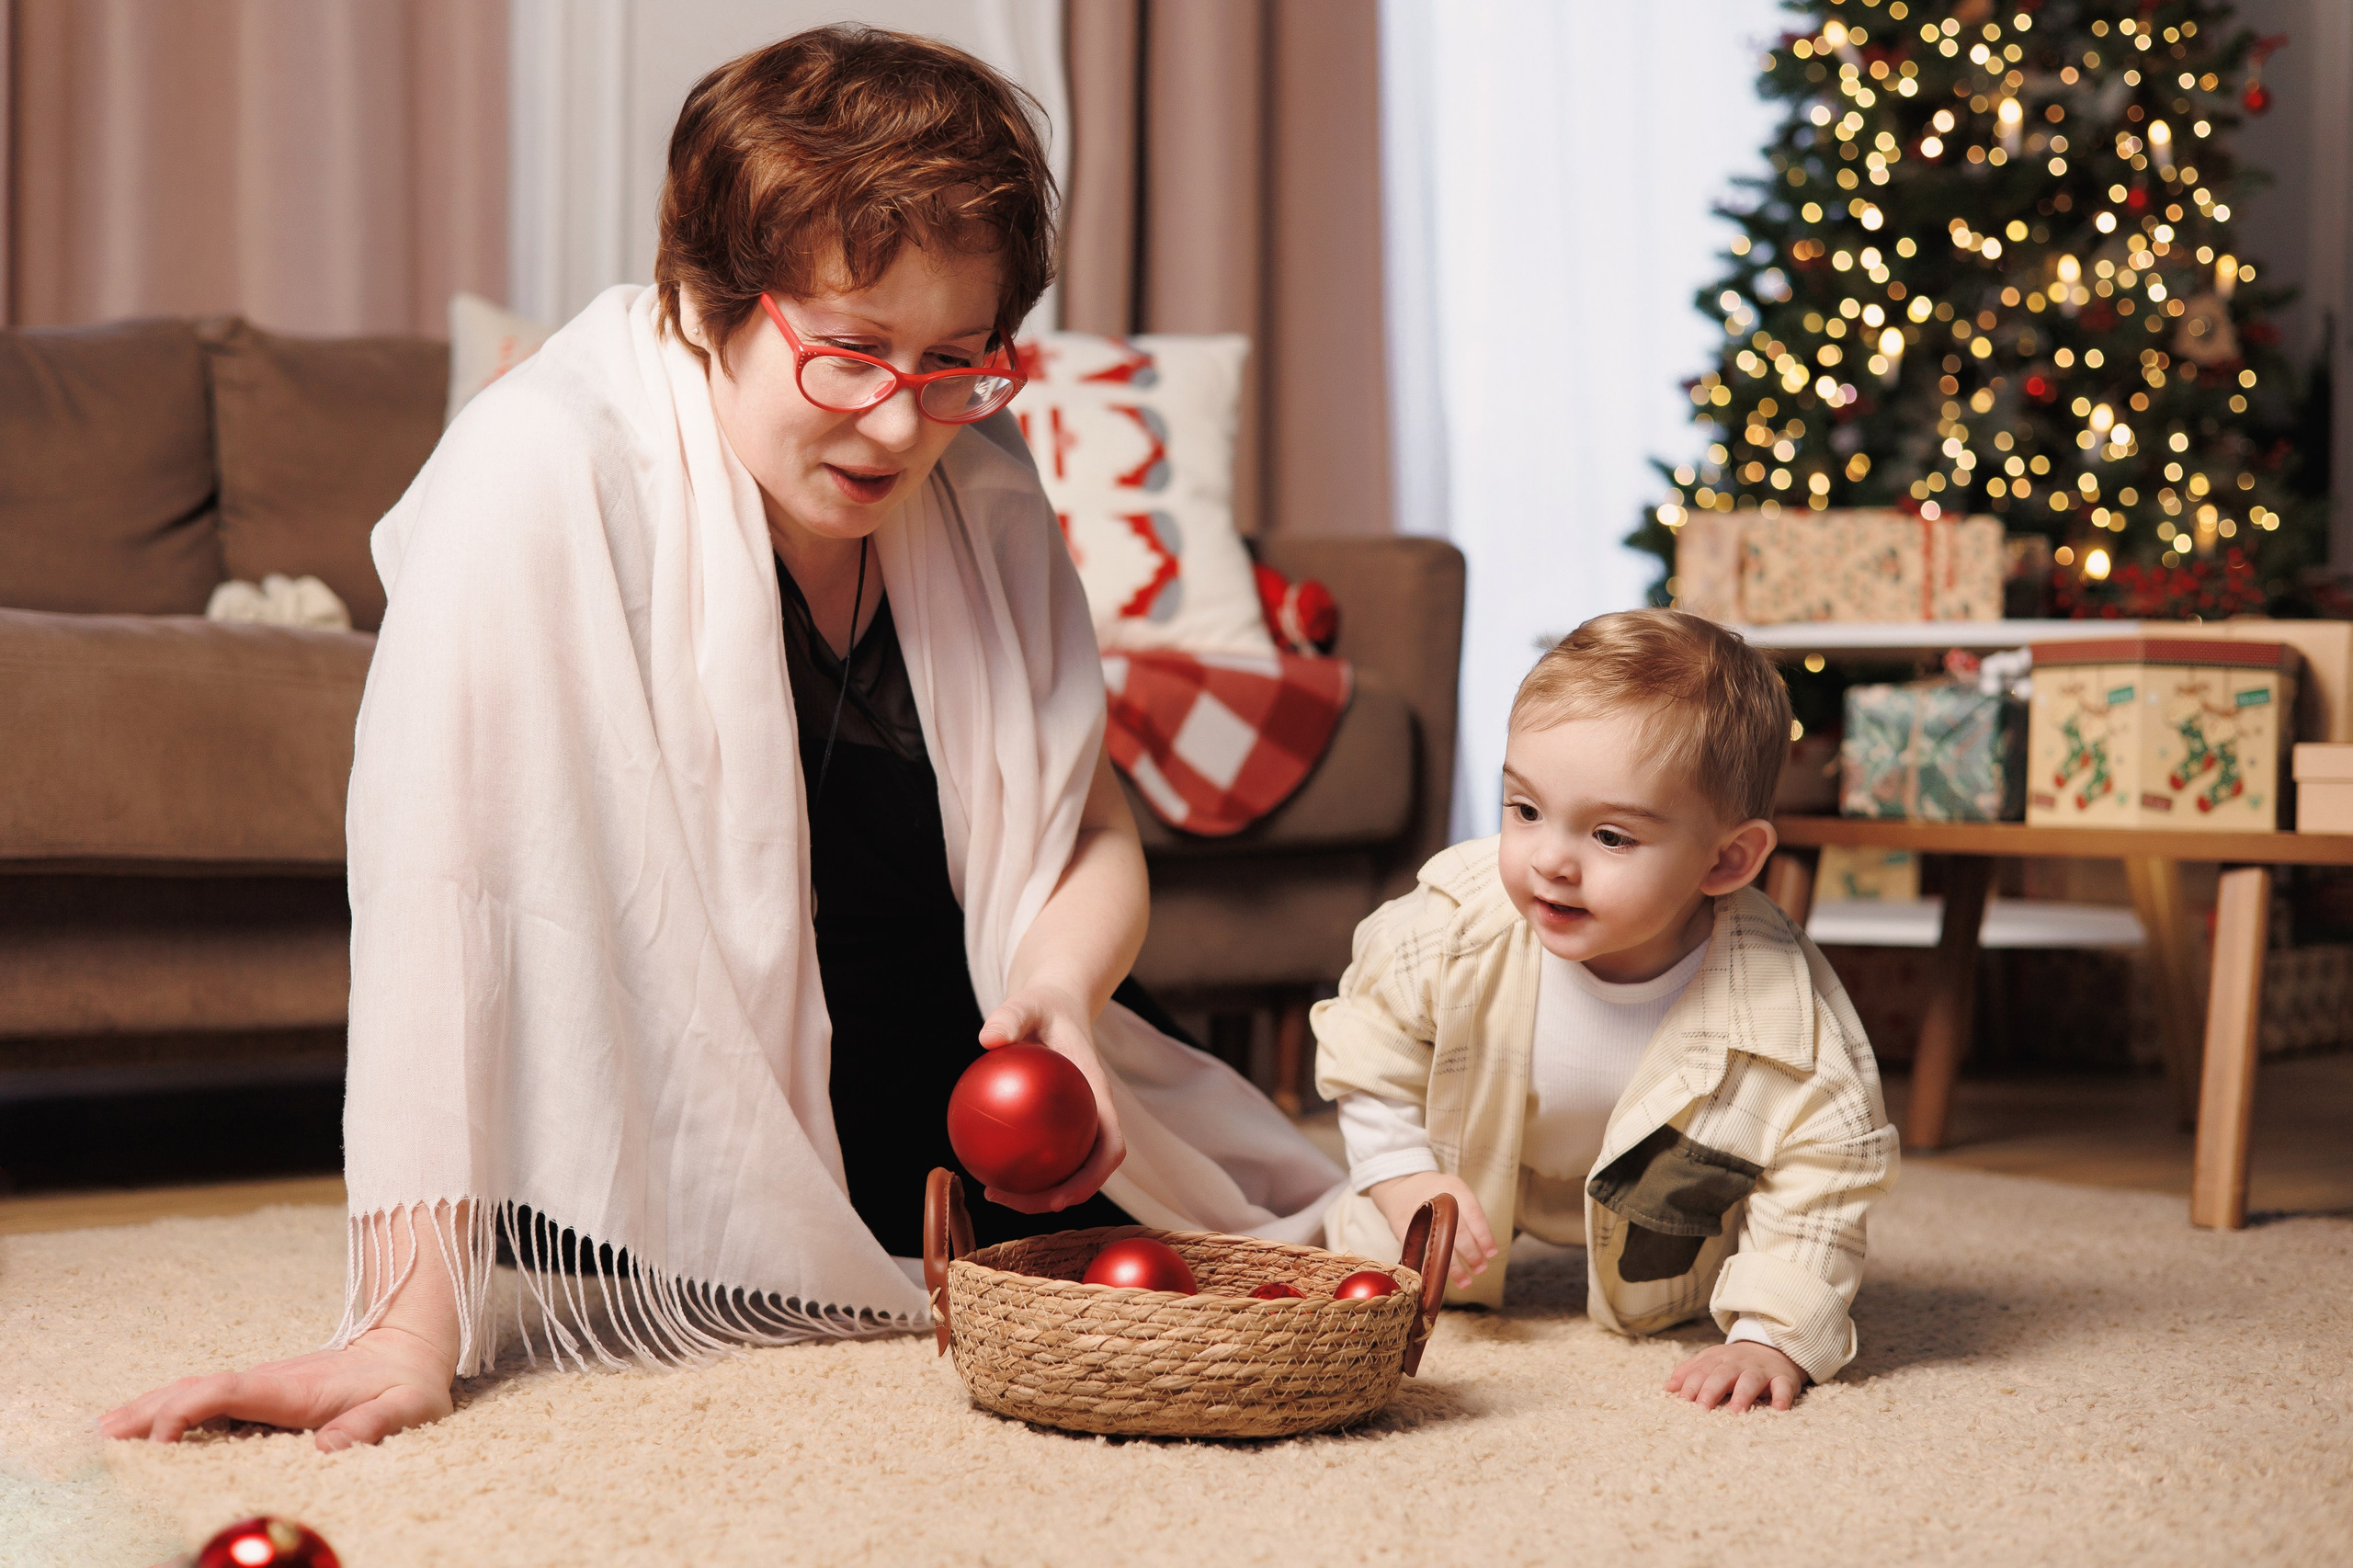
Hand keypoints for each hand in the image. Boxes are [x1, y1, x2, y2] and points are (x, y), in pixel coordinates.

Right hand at [96, 1324, 456, 1452]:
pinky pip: (209, 1400)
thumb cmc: (409, 1385)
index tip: (158, 1440)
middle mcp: (271, 1382)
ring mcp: (264, 1386)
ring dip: (151, 1409)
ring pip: (197, 1391)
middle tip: (100, 1437)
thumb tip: (329, 1448)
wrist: (411, 1350)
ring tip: (104, 1433)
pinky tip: (146, 1429)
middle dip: (149, 1410)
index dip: (189, 1410)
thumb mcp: (407, 1408)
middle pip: (198, 1388)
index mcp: (296, 1388)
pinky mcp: (264, 1395)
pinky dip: (172, 1411)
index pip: (230, 1390)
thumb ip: (373, 1426)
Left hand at [976, 982, 1127, 1213]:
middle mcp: (1093, 1115)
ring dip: (1036, 1192)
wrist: (1055, 1003)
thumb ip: (1010, 1018)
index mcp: (1098, 1093)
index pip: (1110, 1146)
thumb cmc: (1045, 1005)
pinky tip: (985, 1167)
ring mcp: (1078, 1122)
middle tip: (1006, 1200)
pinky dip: (1022, 1168)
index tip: (1060, 1199)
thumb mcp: (1028, 1004)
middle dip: (1054, 1198)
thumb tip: (987, 1039)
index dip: (1092, 1178)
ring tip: (991, 1194)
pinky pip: (1044, 1152)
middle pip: (1086, 1171)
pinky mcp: (1059, 1123)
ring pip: (1066, 1169)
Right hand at [1365, 1172, 1496, 1287]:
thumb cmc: (1437, 1192)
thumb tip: (1485, 1248)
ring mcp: (1418, 1215)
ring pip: (1438, 1245)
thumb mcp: (1456, 1191)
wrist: (1401, 1186)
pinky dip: (1430, 1267)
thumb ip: (1469, 1215)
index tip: (1491, 1254)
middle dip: (1471, 1254)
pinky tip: (1439, 1278)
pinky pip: (1419, 1251)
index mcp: (1454, 1189)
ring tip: (1465, 1282)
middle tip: (1481, 1269)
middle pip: (1457, 1232)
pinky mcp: (1403, 1227)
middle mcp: (1435, 1201)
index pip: (1473, 1215)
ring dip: (1453, 1267)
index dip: (1484, 1237)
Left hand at [1665, 1340, 1807, 1412]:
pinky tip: (1779, 1408)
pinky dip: (1782, 1397)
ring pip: (1750, 1380)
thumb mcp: (1711, 1361)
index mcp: (1718, 1360)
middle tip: (1702, 1409)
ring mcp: (1761, 1371)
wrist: (1772, 1349)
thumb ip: (1690, 1372)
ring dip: (1743, 1395)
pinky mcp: (1783, 1379)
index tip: (1682, 1402)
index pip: (1701, 1371)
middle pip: (1722, 1375)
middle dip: (1711, 1391)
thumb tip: (1668, 1388)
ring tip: (1735, 1411)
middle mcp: (1738, 1364)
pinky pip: (1783, 1387)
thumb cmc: (1735, 1363)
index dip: (1691, 1386)